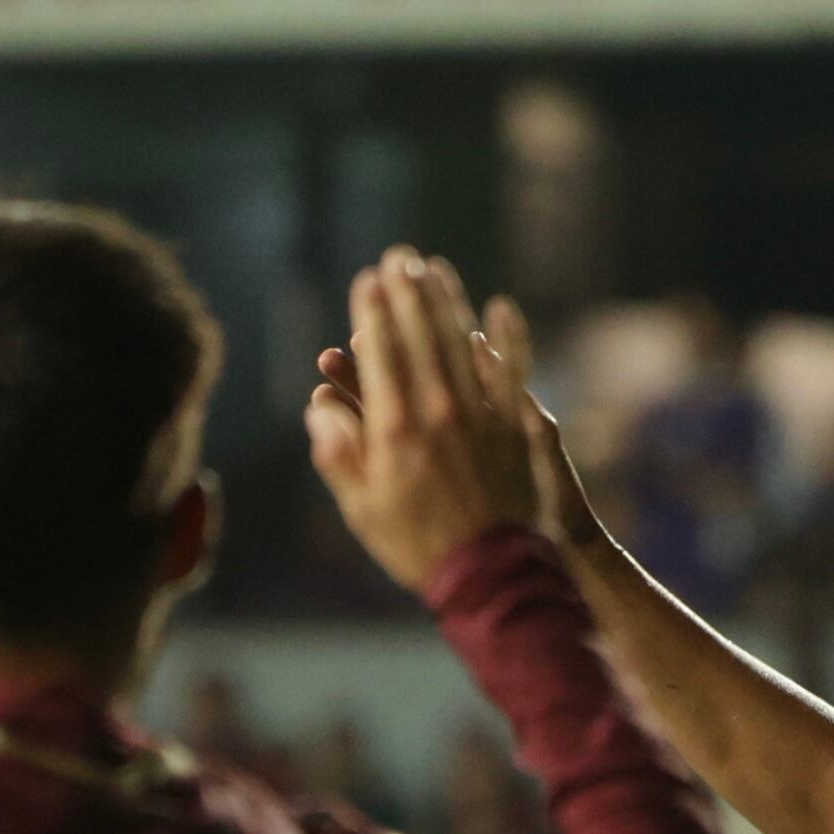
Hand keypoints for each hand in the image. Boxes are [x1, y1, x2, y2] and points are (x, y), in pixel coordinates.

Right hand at [304, 249, 540, 591]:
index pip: (382, 352)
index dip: (373, 310)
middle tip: (398, 258)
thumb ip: (336, 453)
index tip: (366, 278)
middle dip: (407, 292)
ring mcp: (482, 415)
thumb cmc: (416, 546)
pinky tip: (502, 307)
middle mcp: (439, 411)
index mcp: (396, 428)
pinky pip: (512, 371)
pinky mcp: (514, 427)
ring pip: (463, 342)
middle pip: (422, 335)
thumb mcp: (361, 508)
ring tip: (435, 269)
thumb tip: (319, 405)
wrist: (491, 575)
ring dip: (448, 301)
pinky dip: (508, 338)